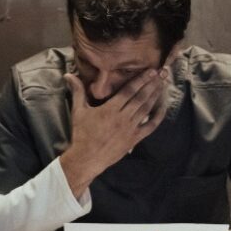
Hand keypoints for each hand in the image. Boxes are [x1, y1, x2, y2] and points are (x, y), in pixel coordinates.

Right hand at [60, 68, 168, 196]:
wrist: (86, 159)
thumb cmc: (82, 134)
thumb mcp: (78, 111)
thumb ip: (77, 91)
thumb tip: (68, 75)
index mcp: (110, 109)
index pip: (129, 91)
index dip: (140, 80)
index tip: (150, 71)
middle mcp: (122, 117)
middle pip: (140, 98)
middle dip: (151, 84)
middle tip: (162, 73)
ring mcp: (130, 128)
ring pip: (146, 109)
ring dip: (155, 96)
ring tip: (163, 85)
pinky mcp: (134, 139)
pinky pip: (150, 126)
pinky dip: (158, 116)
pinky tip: (163, 107)